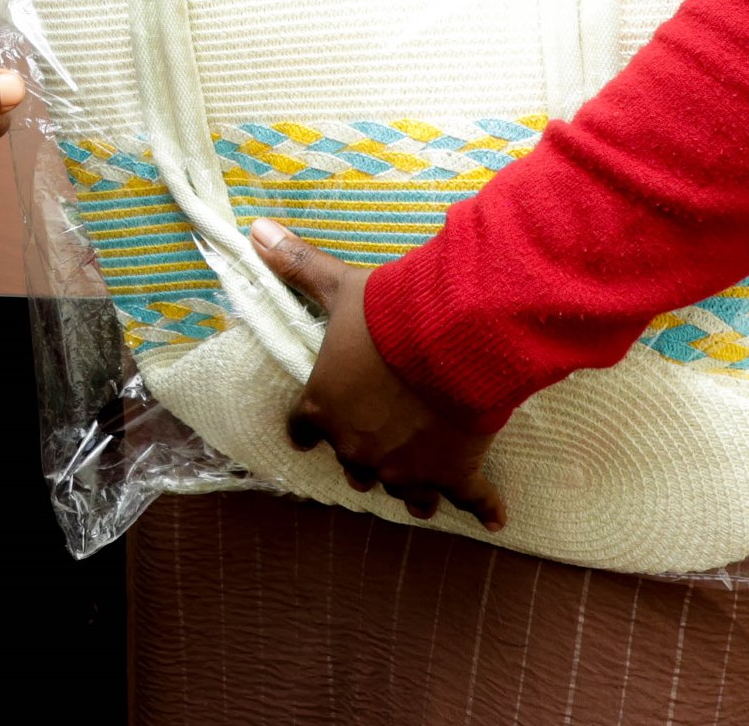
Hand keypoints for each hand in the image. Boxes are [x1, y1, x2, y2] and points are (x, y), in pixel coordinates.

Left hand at [251, 216, 505, 531]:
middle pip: (355, 465)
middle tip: (377, 441)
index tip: (313, 430)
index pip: (304, 431)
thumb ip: (296, 265)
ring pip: (405, 493)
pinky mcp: (455, 474)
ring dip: (411, 487)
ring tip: (421, 490)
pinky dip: (485, 508)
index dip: (311, 428)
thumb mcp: (337, 287)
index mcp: (324, 409)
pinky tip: (493, 517)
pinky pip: (472, 500)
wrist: (450, 339)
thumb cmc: (386, 315)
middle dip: (364, 454)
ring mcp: (408, 469)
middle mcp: (359, 449)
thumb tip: (255, 231)